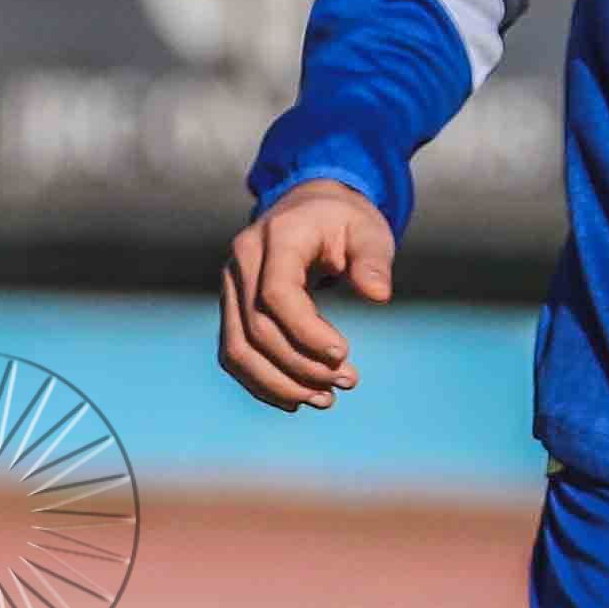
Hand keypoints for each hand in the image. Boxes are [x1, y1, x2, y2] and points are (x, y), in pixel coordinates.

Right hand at [216, 177, 397, 411]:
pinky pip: (234, 354)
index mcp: (276, 237)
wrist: (308, 209)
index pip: (276, 294)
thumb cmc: (344, 221)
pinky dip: (261, 382)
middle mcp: (242, 262)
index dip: (306, 332)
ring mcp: (230, 286)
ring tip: (324, 399)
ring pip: (237, 349)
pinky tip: (296, 398)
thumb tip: (378, 296)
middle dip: (301, 365)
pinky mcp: (230, 308)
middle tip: (348, 382)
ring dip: (278, 383)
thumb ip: (373, 261)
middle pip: (256, 328)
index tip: (344, 355)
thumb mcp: (369, 230)